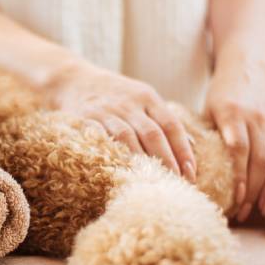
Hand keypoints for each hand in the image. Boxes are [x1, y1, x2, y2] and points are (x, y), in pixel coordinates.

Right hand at [49, 63, 196, 181]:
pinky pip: (102, 139)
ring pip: (128, 138)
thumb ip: (164, 119)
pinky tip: (122, 171)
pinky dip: (113, 155)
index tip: (191, 172)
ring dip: (142, 162)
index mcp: (147, 97)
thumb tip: (192, 146)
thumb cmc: (115, 94)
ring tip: (153, 182)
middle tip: (177, 183)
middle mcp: (129, 103)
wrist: (73, 80)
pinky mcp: (86, 119)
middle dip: (167, 161)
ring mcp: (107, 111)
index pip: (171, 125)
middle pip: (153, 134)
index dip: (183, 150)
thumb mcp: (142, 98)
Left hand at [206, 59, 264, 221]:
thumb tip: (191, 170)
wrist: (246, 69)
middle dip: (254, 190)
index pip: (239, 150)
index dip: (240, 176)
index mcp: (233, 115)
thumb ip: (203, 136)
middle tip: (243, 212)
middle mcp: (257, 120)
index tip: (236, 198)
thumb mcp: (206, 110)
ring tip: (263, 209)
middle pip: (261, 160)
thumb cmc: (220, 94)